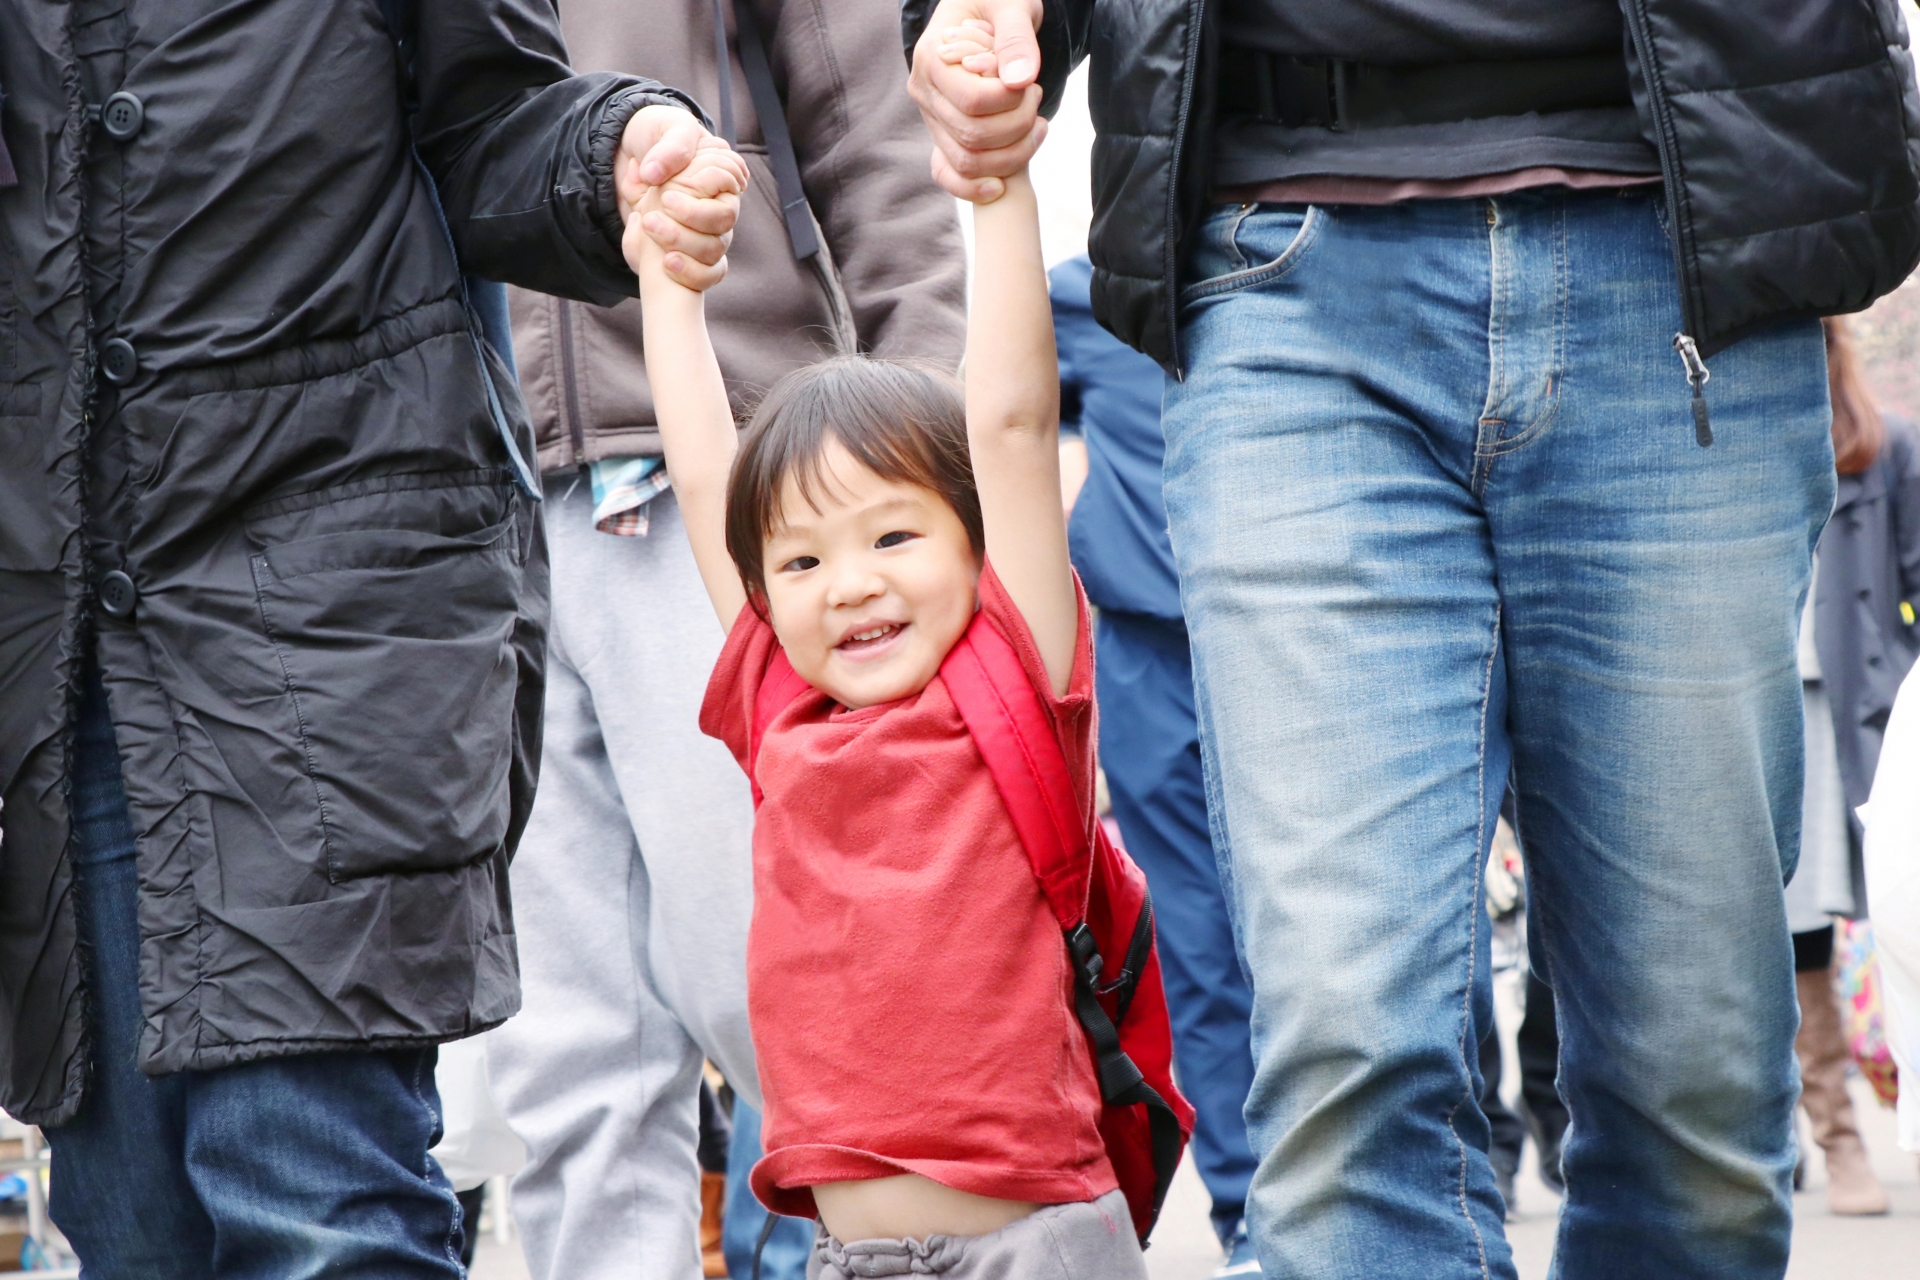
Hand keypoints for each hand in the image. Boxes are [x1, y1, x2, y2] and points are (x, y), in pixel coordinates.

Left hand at [616, 105, 742, 281]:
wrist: (628, 157)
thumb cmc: (655, 136)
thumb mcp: (665, 128)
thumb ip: (671, 146)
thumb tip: (656, 173)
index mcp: (720, 173)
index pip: (732, 183)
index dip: (708, 190)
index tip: (668, 195)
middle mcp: (718, 204)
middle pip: (725, 221)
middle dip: (692, 218)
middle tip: (657, 208)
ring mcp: (707, 232)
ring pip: (714, 249)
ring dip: (681, 241)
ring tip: (647, 227)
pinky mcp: (692, 255)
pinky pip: (708, 274)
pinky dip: (690, 273)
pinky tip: (667, 263)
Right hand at [909, 0, 1045, 200]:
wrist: (984, 8)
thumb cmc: (996, 1)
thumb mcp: (1011, 4)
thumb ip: (1016, 38)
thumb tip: (1020, 80)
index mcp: (932, 58)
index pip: (974, 102)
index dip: (1011, 101)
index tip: (1031, 81)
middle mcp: (924, 93)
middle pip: (972, 137)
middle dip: (1018, 125)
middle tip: (1037, 97)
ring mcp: (932, 118)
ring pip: (967, 161)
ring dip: (1012, 154)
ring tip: (1037, 124)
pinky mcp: (943, 134)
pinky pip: (949, 175)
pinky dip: (973, 189)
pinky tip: (1001, 186)